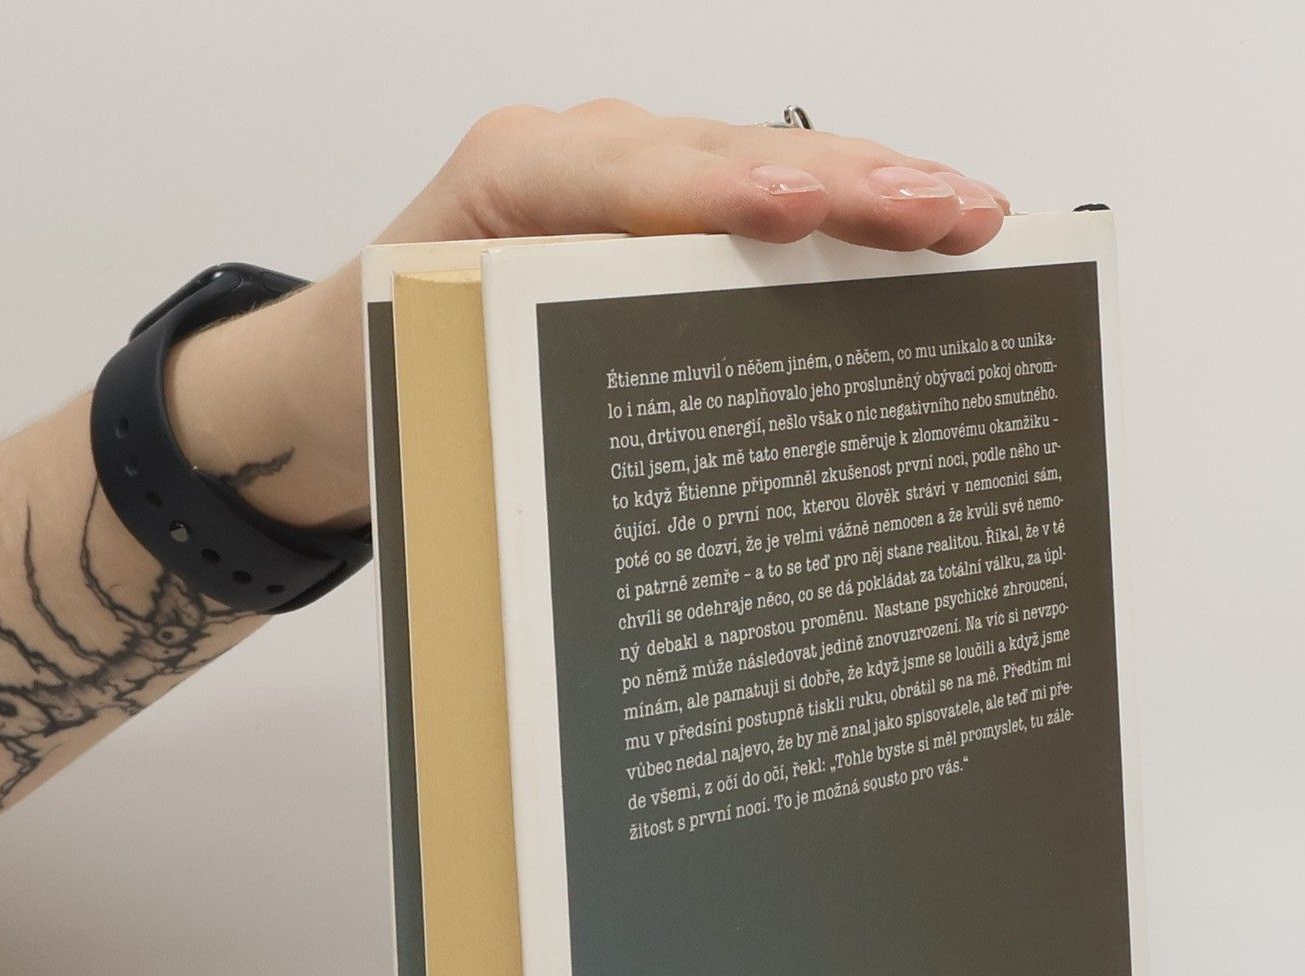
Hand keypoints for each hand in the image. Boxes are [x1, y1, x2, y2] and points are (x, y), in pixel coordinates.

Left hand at [166, 102, 1010, 533]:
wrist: (331, 375)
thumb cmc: (381, 380)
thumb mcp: (421, 393)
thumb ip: (504, 397)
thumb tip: (621, 493)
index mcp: (505, 187)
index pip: (627, 173)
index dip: (721, 190)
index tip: (797, 210)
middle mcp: (575, 161)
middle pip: (727, 152)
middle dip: (845, 179)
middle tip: (948, 213)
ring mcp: (626, 180)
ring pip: (762, 164)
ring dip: (871, 190)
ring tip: (972, 218)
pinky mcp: (658, 218)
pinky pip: (759, 203)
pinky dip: (846, 219)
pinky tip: (924, 234)